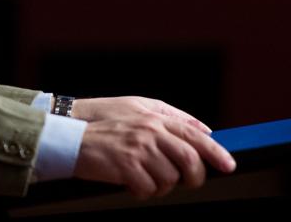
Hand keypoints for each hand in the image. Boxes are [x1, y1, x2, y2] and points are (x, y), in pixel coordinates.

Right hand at [71, 98, 236, 198]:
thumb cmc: (102, 124)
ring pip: (169, 179)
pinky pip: (148, 189)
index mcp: (154, 118)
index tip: (228, 166)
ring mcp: (138, 149)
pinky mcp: (126, 166)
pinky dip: (142, 191)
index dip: (216, 153)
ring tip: (145, 179)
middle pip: (189, 161)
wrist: (69, 136)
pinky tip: (130, 184)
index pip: (195, 136)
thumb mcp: (135, 107)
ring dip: (160, 185)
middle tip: (186, 182)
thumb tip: (204, 128)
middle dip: (193, 178)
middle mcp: (149, 131)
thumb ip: (170, 115)